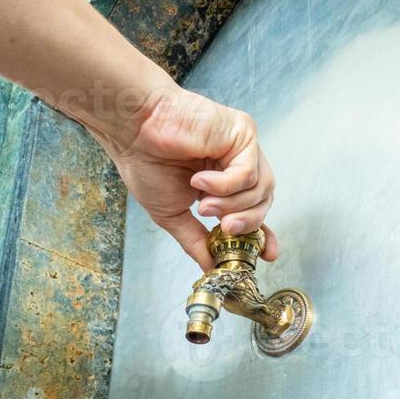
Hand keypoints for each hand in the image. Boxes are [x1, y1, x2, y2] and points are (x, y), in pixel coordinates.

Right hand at [105, 83, 277, 270]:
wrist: (134, 129)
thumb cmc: (146, 162)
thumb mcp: (172, 214)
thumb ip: (195, 241)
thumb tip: (211, 269)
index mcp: (221, 182)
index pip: (253, 211)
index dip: (262, 234)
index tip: (266, 255)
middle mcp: (236, 162)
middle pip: (264, 202)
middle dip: (246, 223)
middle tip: (223, 230)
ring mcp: (241, 147)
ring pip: (262, 189)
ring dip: (232, 205)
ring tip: (202, 203)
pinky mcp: (243, 131)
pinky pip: (249, 172)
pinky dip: (225, 184)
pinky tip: (199, 180)